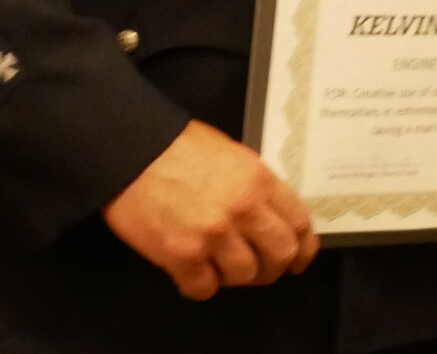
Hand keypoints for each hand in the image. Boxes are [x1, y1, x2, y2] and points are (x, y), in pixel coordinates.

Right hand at [102, 119, 317, 300]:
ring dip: (234, 275)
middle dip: (273, 267)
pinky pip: (205, 288)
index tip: (298, 259)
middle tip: (259, 268)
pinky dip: (201, 285)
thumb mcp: (233, 155)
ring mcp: (213, 235)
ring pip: (245, 275)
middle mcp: (243, 210)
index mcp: (259, 180)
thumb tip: (269, 215)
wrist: (133, 152)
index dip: (303, 248)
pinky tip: (192, 271)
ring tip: (218, 264)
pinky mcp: (182, 256)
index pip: (299, 223)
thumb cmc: (180, 147)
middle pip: (280, 255)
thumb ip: (256, 186)